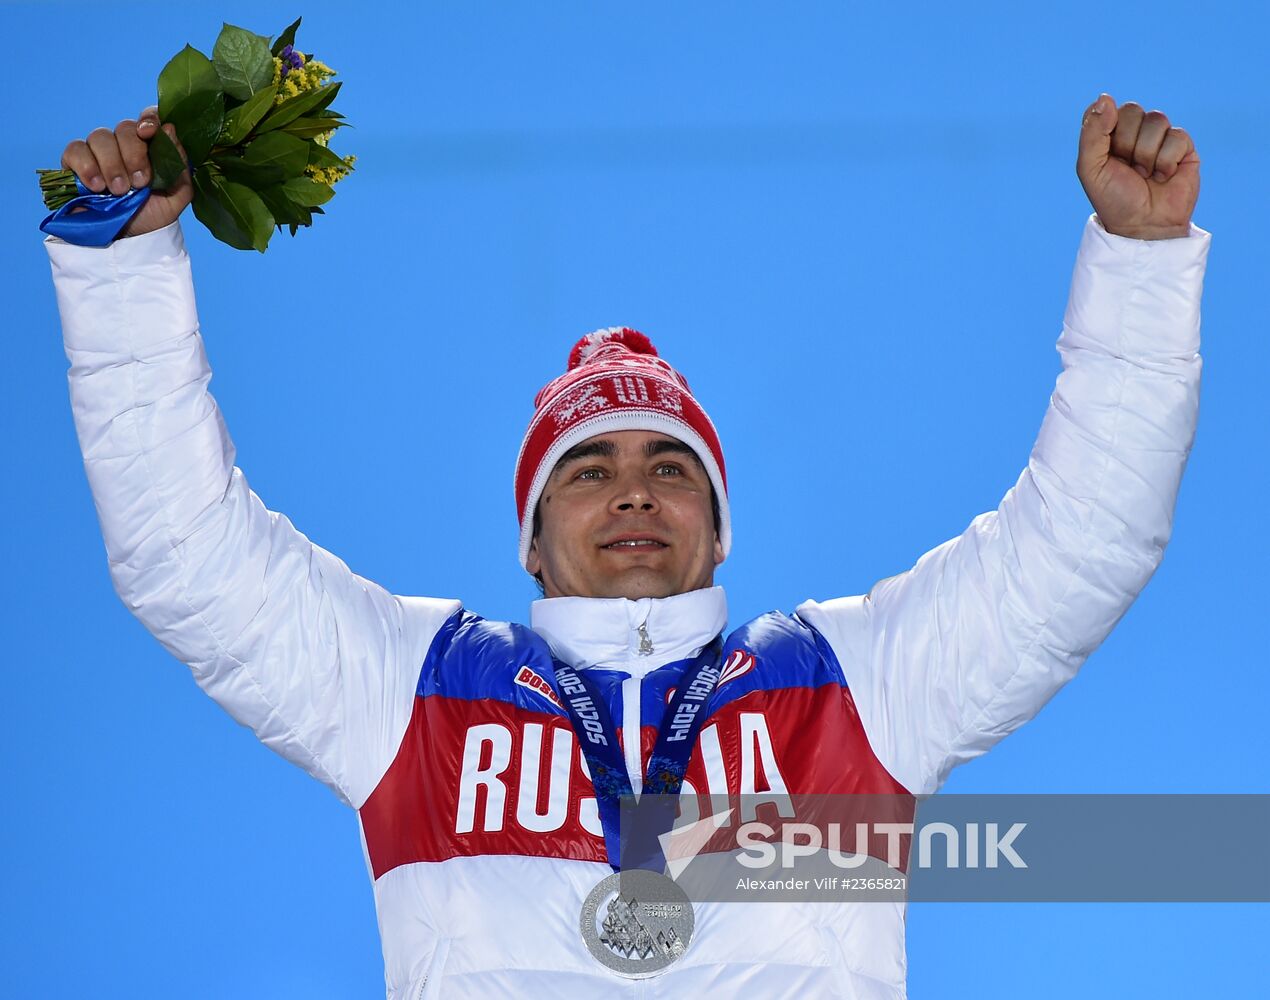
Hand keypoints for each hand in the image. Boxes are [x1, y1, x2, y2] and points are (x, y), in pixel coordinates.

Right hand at [60, 106, 193, 238]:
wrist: (126, 239)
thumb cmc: (151, 215)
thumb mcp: (176, 197)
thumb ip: (179, 166)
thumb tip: (170, 130)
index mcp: (150, 148)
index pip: (150, 119)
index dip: (149, 118)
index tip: (149, 132)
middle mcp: (124, 144)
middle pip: (125, 128)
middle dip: (134, 154)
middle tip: (139, 183)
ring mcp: (98, 151)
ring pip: (100, 136)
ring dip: (112, 164)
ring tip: (119, 191)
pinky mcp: (75, 162)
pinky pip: (75, 149)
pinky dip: (87, 166)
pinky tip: (96, 187)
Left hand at [1076, 93, 1199, 239]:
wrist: (1143, 225)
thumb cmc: (1114, 199)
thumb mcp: (1090, 168)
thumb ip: (1092, 133)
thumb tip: (1105, 97)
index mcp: (1107, 134)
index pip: (1105, 108)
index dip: (1105, 128)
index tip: (1106, 152)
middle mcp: (1133, 132)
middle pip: (1132, 110)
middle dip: (1126, 143)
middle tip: (1127, 168)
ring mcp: (1159, 137)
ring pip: (1156, 120)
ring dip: (1146, 154)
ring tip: (1145, 174)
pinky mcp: (1183, 146)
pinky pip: (1176, 136)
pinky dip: (1166, 161)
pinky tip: (1163, 176)